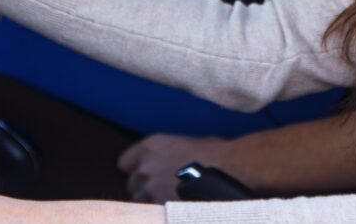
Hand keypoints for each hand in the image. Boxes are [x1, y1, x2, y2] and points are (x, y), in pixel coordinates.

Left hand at [117, 134, 231, 203]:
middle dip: (144, 187)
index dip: (136, 169)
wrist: (231, 168)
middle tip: (163, 189)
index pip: (125, 163)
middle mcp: (146, 167)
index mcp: (151, 146)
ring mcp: (152, 190)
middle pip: (132, 184)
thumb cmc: (215, 153)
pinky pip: (151, 212)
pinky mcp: (161, 206)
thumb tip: (166, 163)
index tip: (144, 173)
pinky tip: (176, 206)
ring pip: (140, 202)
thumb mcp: (186, 143)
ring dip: (151, 202)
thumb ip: (167, 154)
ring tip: (171, 199)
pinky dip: (160, 210)